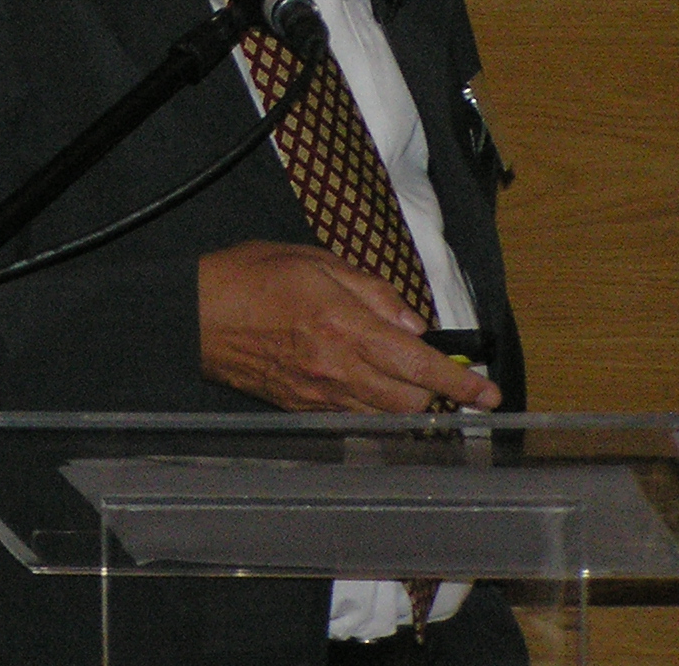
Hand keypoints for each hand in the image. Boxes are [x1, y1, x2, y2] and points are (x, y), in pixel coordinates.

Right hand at [198, 241, 501, 412]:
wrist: (191, 314)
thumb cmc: (246, 276)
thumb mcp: (312, 260)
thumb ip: (370, 290)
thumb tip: (412, 323)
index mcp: (342, 326)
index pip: (419, 365)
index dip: (460, 383)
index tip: (487, 393)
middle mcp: (335, 368)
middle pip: (409, 401)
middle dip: (432, 390)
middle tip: (436, 373)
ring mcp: (316, 394)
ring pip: (383, 415)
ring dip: (402, 401)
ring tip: (401, 380)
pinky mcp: (299, 407)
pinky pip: (350, 417)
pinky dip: (369, 406)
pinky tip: (363, 384)